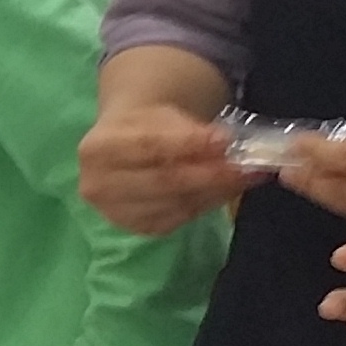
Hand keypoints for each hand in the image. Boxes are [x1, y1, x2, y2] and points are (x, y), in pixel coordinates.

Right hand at [78, 101, 246, 235]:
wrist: (123, 148)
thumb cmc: (145, 127)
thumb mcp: (163, 116)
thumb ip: (190, 131)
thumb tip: (225, 143)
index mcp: (98, 148)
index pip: (149, 146)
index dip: (189, 144)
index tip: (225, 140)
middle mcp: (98, 185)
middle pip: (163, 181)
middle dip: (210, 174)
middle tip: (247, 167)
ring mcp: (115, 212)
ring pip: (175, 203)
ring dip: (215, 191)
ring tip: (243, 177)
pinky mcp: (136, 228)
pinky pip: (178, 218)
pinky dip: (205, 204)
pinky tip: (222, 191)